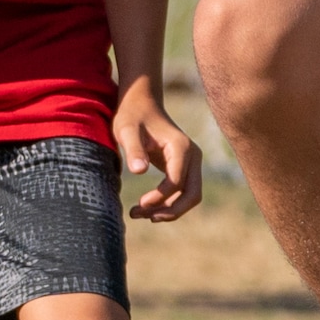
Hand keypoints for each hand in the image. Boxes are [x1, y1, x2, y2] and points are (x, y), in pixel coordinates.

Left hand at [112, 78, 203, 221]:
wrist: (141, 103)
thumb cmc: (132, 116)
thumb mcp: (126, 130)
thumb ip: (134, 149)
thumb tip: (139, 172)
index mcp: (181, 147)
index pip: (177, 182)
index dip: (159, 198)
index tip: (138, 204)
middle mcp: (192, 155)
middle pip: (192, 194)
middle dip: (170, 211)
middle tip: (142, 216)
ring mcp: (191, 162)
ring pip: (190, 196)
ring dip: (168, 210)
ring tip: (138, 214)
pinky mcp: (185, 167)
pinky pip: (183, 192)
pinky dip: (168, 203)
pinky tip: (146, 207)